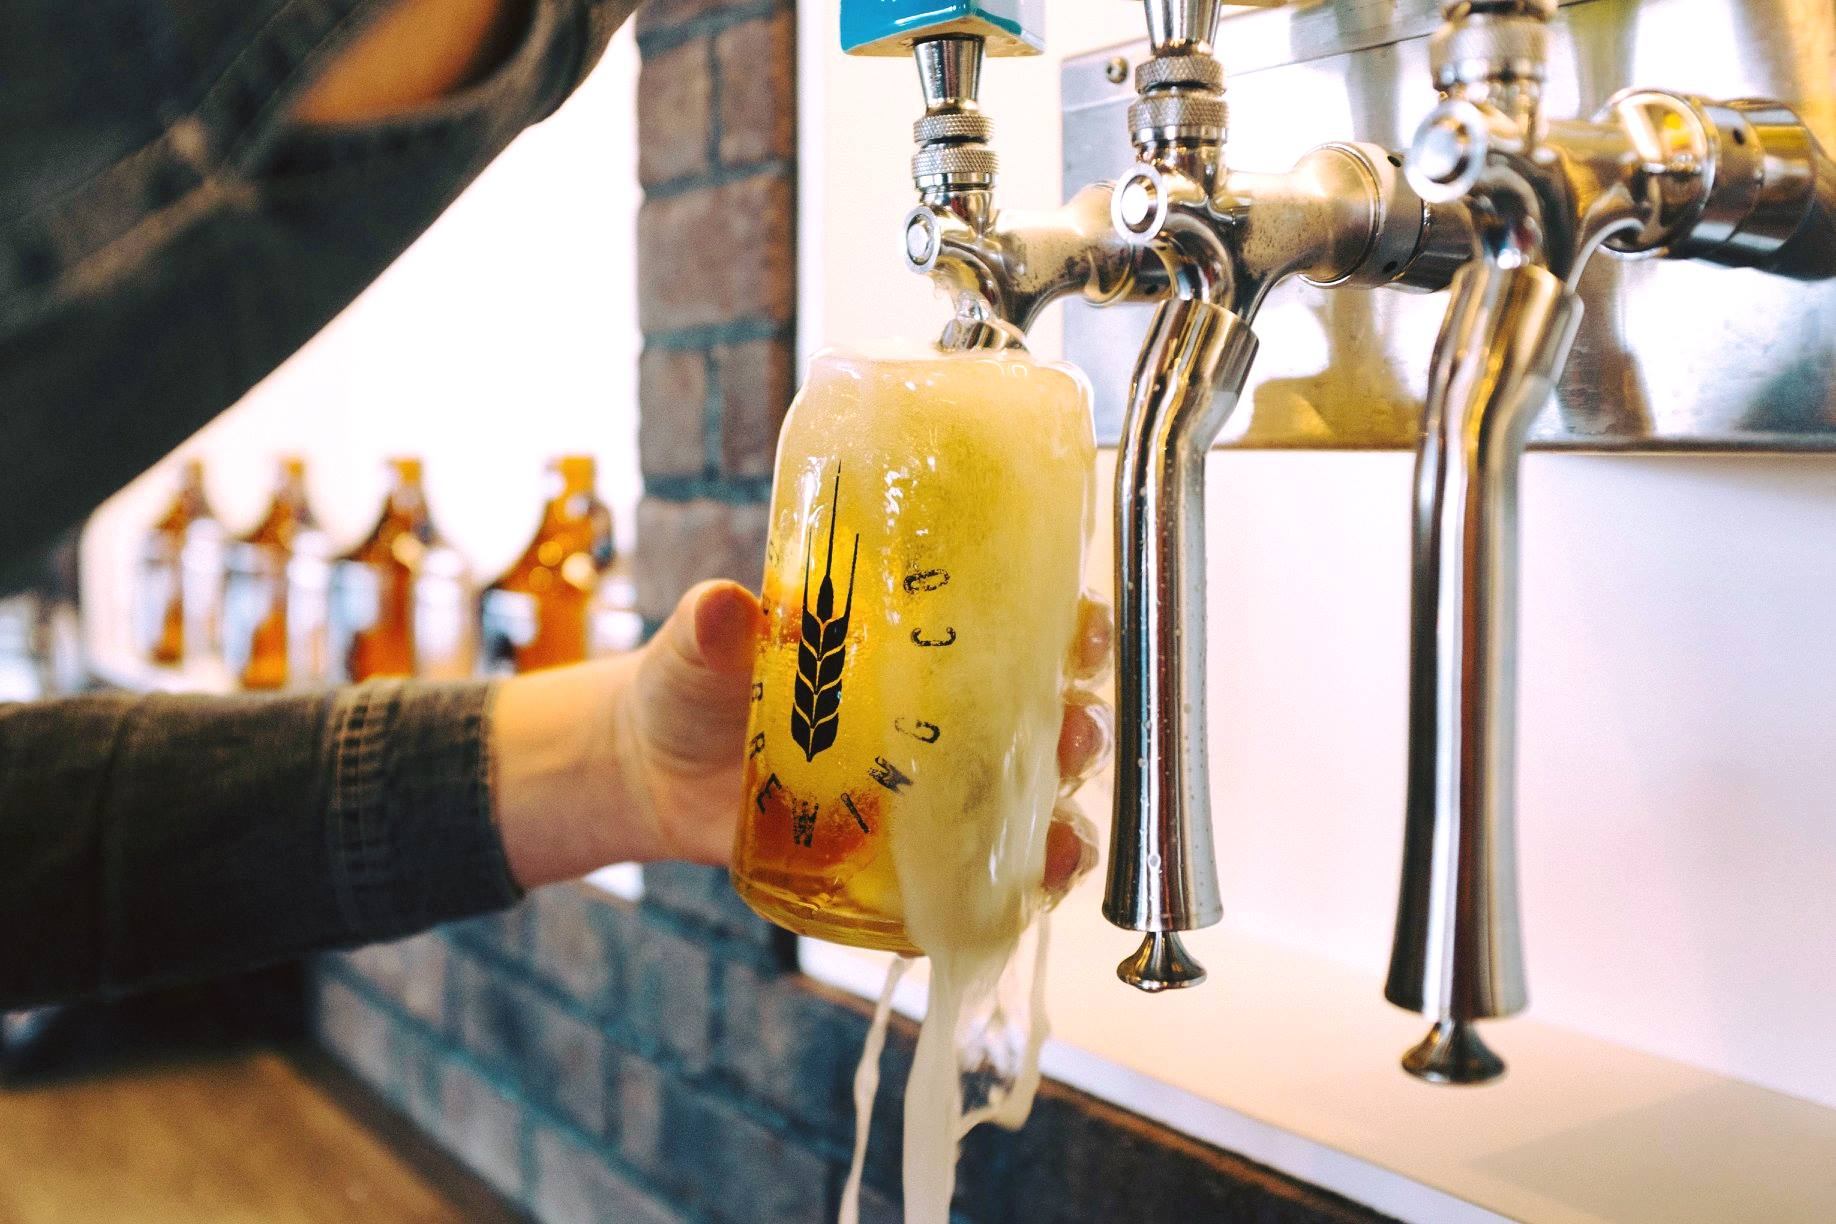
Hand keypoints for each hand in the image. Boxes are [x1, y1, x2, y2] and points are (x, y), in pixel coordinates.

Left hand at [494, 581, 1112, 893]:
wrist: (656, 771)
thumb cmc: (696, 687)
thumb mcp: (704, 647)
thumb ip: (714, 628)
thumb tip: (723, 608)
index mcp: (915, 644)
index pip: (1016, 625)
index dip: (1069, 626)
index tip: (1085, 628)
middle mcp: (942, 716)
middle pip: (1044, 717)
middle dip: (1080, 726)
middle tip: (1072, 733)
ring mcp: (929, 792)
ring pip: (1027, 803)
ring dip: (1060, 817)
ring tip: (1057, 833)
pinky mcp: (904, 862)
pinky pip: (976, 880)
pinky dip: (1010, 893)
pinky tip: (1020, 897)